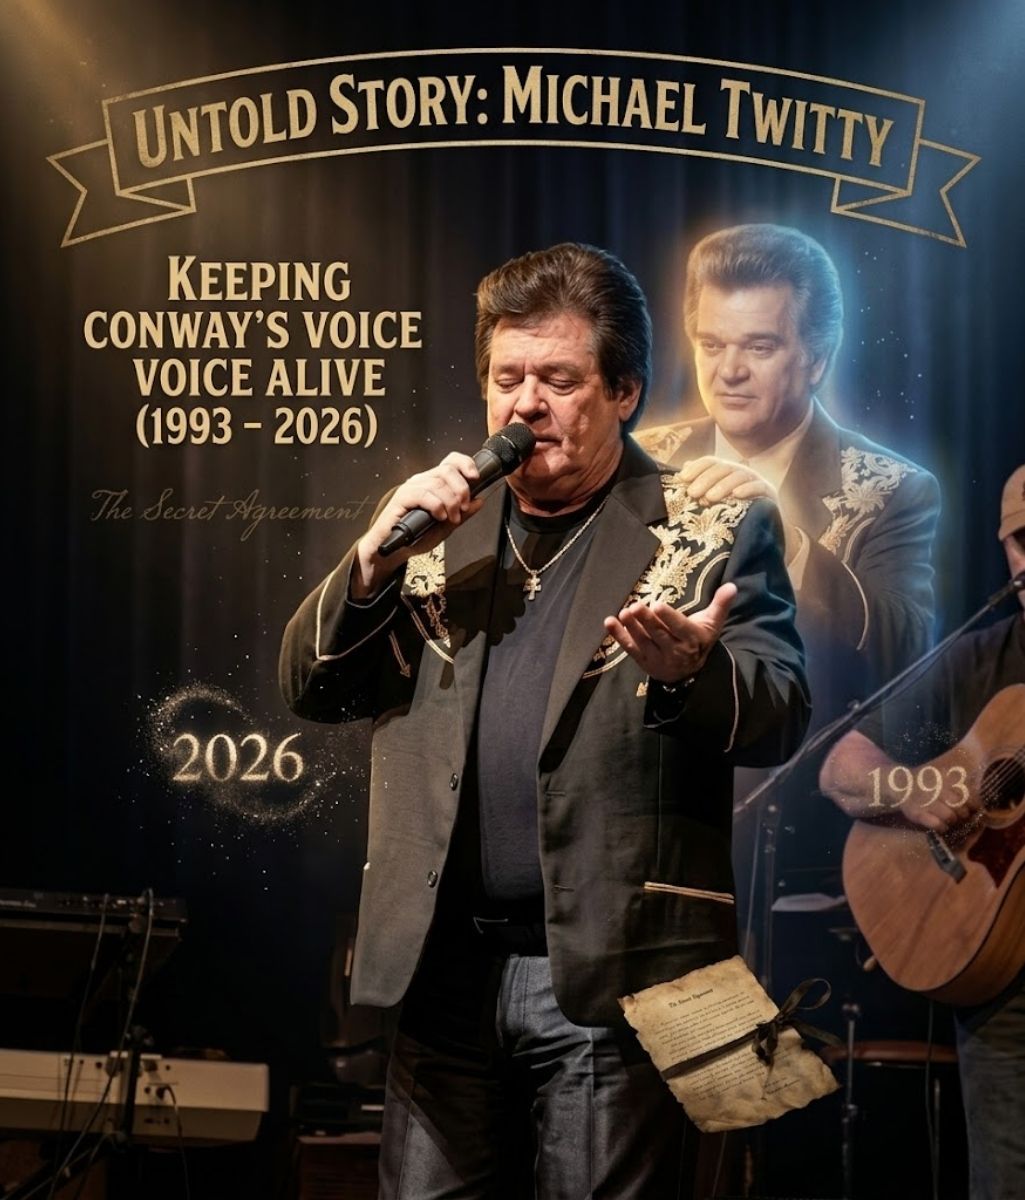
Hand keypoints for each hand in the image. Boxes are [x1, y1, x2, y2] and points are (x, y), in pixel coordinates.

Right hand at [353, 453, 483, 598]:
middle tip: (463, 508)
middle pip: (447, 470)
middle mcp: (422, 480)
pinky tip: (439, 516)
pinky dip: (436, 506)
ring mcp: (411, 487)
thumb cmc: (416, 536)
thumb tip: (479, 501)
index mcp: (433, 482)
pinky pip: (423, 494)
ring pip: (437, 483)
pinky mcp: (402, 498)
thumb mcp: (446, 526)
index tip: (476, 478)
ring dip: (450, 502)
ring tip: (451, 518)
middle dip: (462, 489)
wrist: (394, 549)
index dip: (466, 464)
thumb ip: (463, 513)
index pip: (451, 461)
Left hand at [604, 583, 736, 682]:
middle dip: (647, 621)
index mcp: (692, 639)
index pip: (680, 628)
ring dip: (631, 628)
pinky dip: (618, 636)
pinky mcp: (643, 661)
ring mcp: (658, 658)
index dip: (669, 618)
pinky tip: (608, 623)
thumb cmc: (699, 639)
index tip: (658, 606)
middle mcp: (675, 651)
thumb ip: (721, 604)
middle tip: (635, 606)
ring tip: (623, 613)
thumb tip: (732, 585)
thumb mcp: (712, 623)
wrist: (690, 673)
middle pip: (659, 634)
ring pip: (643, 642)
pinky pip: (629, 649)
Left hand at [678, 456, 800, 562]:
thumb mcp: (713, 503)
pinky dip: (748, 489)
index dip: (696, 467)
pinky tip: (736, 495)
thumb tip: (682, 473)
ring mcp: (757, 481)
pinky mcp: (770, 494)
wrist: (763, 535)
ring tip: (709, 497)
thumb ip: (700, 488)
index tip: (682, 478)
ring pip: (739, 476)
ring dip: (723, 485)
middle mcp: (741, 473)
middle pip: (723, 468)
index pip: (711, 462)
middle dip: (706, 479)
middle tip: (693, 493)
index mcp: (726, 472)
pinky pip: (760, 487)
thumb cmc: (732, 518)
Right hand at [901, 782, 982, 834]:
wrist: (901, 784)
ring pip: (950, 817)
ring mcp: (926, 803)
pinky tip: (942, 826)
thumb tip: (976, 799)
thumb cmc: (925, 782)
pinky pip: (936, 824)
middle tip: (961, 816)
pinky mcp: (918, 813)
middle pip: (960, 807)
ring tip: (951, 821)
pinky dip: (942, 827)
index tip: (974, 809)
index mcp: (944, 781)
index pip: (966, 796)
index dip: (973, 805)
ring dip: (953, 821)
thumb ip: (957, 783)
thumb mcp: (941, 775)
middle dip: (963, 814)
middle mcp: (936, 791)